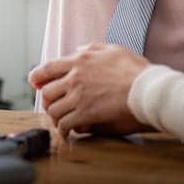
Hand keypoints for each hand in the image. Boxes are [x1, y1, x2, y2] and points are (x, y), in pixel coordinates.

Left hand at [28, 43, 150, 136]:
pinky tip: (68, 134)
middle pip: (46, 92)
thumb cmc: (136, 71)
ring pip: (53, 110)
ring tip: (63, 122)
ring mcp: (78, 97)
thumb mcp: (114, 50)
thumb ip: (93, 48)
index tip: (35, 84)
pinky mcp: (84, 114)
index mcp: (80, 60)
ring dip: (56, 118)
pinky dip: (63, 131)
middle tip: (54, 108)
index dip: (37, 77)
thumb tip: (79, 50)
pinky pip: (64, 125)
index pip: (48, 68)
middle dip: (48, 101)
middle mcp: (75, 78)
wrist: (148, 90)